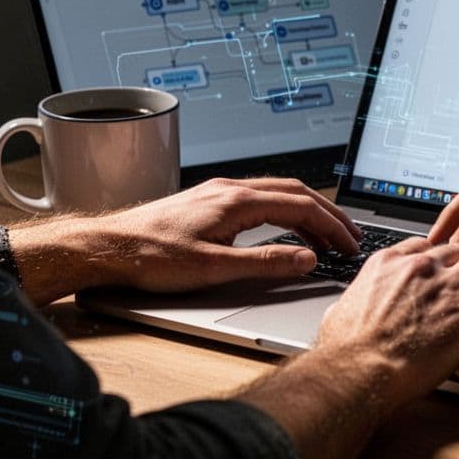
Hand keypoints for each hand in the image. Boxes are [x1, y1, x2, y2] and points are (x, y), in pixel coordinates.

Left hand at [9, 177, 360, 303]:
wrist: (109, 248)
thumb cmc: (151, 257)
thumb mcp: (214, 268)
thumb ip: (265, 264)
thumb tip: (306, 259)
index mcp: (237, 201)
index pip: (301, 206)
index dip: (331, 225)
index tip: (349, 243)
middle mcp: (231, 189)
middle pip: (296, 193)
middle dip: (328, 214)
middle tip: (350, 237)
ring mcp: (220, 193)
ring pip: (279, 193)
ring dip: (308, 211)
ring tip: (326, 235)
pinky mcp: (210, 202)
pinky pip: (261, 198)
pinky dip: (286, 211)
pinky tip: (287, 229)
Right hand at [313, 237, 458, 415]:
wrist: (362, 371)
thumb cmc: (348, 352)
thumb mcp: (338, 316)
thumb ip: (347, 304)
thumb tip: (341, 310)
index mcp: (390, 262)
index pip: (425, 245)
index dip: (439, 256)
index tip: (446, 266)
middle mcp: (421, 266)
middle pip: (458, 249)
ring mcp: (448, 284)